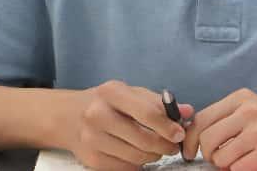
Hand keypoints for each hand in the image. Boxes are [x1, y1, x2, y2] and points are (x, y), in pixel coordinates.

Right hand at [67, 80, 193, 170]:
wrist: (68, 116)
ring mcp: (92, 139)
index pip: (147, 112)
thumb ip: (158, 102)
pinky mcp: (91, 159)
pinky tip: (139, 155)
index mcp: (111, 92)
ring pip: (136, 157)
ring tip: (157, 150)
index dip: (168, 126)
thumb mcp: (129, 93)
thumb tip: (187, 112)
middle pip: (143, 139)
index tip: (179, 134)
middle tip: (172, 146)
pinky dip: (138, 165)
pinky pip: (125, 168)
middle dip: (164, 145)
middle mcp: (98, 114)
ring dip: (153, 156)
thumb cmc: (106, 102)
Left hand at [182, 89, 256, 170]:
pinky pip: (236, 168)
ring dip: (225, 165)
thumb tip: (192, 135)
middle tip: (217, 160)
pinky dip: (239, 170)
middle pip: (206, 139)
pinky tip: (251, 165)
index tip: (189, 151)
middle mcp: (250, 111)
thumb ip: (226, 118)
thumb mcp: (252, 113)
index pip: (201, 118)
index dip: (190, 139)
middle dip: (207, 155)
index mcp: (242, 98)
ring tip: (239, 161)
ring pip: (219, 156)